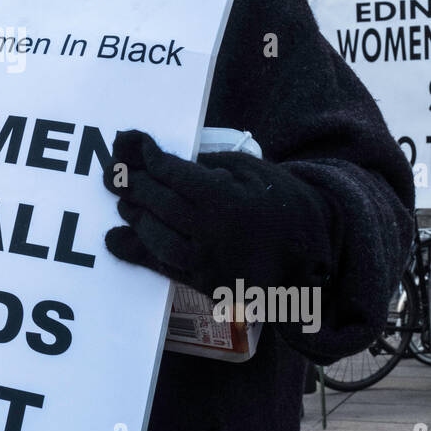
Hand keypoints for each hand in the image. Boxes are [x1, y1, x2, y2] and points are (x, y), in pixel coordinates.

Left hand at [103, 129, 332, 297]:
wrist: (314, 258)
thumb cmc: (285, 206)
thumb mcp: (255, 173)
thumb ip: (213, 167)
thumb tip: (169, 166)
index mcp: (227, 200)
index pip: (175, 175)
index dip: (152, 159)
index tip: (138, 145)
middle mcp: (211, 233)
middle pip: (159, 205)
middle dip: (134, 185)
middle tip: (116, 173)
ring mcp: (207, 262)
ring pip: (155, 236)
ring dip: (135, 216)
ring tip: (125, 201)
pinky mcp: (205, 284)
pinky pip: (163, 266)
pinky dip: (136, 252)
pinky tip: (117, 240)